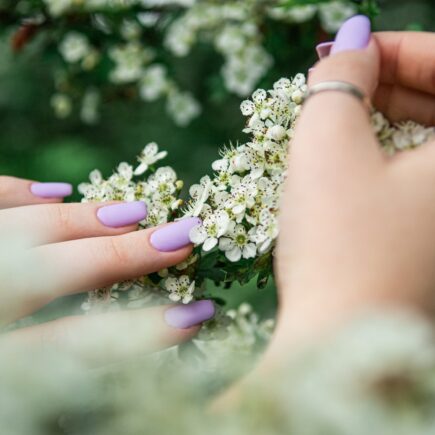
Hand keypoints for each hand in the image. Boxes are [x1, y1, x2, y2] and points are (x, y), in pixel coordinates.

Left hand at [0, 176, 213, 363]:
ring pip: (18, 232)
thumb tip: (149, 333)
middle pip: (48, 272)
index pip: (68, 346)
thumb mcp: (14, 405)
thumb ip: (65, 364)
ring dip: (81, 221)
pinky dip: (13, 192)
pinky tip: (55, 191)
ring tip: (135, 213)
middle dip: (121, 256)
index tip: (193, 316)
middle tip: (180, 240)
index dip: (134, 333)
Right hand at [268, 19, 434, 363]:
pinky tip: (351, 157)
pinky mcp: (429, 239)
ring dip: (385, 117)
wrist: (338, 339)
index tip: (346, 47)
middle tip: (336, 80)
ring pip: (428, 142)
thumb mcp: (327, 145)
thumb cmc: (335, 244)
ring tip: (338, 115)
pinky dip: (386, 155)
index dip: (397, 48)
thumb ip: (340, 80)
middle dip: (388, 82)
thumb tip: (351, 42)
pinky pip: (417, 176)